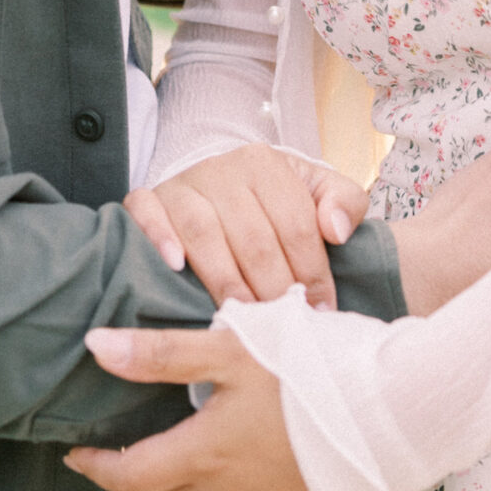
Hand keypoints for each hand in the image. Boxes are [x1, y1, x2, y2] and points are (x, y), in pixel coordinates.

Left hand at [65, 325, 315, 490]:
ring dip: (188, 479)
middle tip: (133, 440)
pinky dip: (232, 479)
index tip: (75, 452)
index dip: (95, 467)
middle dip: (140, 474)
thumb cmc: (312, 371)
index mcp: (206, 456)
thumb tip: (94, 347)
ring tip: (190, 435)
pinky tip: (247, 443)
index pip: (129, 478)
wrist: (397, 413)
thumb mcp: (233, 348)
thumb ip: (162, 353)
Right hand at [125, 144, 369, 308]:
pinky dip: (158, 236)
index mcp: (266, 164)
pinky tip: (175, 266)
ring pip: (203, 231)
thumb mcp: (317, 190)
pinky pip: (147, 212)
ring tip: (241, 316)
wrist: (223, 183)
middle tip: (282, 326)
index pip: (294, 225)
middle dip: (271, 287)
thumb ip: (344, 203)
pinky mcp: (150, 198)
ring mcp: (183, 184)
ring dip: (224, 279)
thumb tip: (337, 231)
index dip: (310, 272)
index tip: (319, 311)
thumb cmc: (275, 199)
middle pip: (252, 236)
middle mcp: (222, 168)